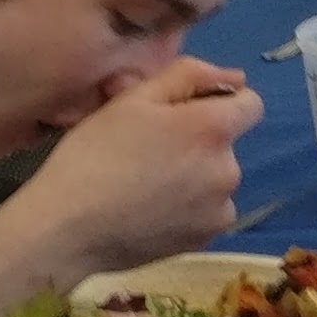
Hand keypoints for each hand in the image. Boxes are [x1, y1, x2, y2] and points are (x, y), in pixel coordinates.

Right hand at [6, 60, 259, 272]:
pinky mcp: (205, 240)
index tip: (182, 114)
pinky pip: (207, 212)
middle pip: (226, 144)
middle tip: (147, 150)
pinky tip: (150, 211)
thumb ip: (189, 76)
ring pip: (216, 179)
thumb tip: (236, 78)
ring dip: (194, 176)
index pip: (250, 104)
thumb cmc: (95, 154)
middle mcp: (229, 169)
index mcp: (214, 128)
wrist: (66, 228)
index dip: (219, 102)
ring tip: (145, 184)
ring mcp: (220, 210)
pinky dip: (188, 209)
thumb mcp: (134, 99)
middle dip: (197, 141)